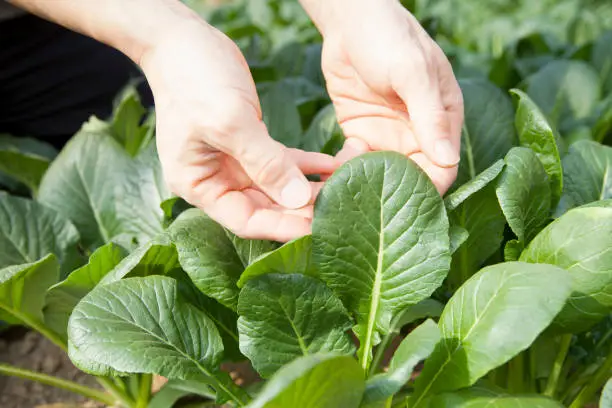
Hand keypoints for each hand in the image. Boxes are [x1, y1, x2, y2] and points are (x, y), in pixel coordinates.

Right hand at [140, 22, 336, 241]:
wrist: (181, 40)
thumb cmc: (194, 79)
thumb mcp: (230, 122)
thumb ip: (264, 163)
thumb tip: (298, 198)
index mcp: (199, 184)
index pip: (244, 220)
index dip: (281, 228)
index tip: (316, 229)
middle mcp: (215, 179)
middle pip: (263, 207)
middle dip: (299, 208)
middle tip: (337, 208)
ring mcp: (232, 162)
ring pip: (275, 186)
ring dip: (306, 187)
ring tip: (340, 186)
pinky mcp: (248, 142)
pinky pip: (280, 161)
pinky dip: (303, 163)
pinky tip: (329, 164)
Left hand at [317, 0, 462, 192]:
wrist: (348, 22)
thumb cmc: (389, 38)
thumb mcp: (412, 72)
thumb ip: (429, 115)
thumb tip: (448, 160)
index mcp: (442, 120)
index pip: (443, 168)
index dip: (429, 190)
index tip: (407, 206)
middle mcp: (417, 133)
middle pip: (412, 179)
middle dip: (393, 194)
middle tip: (369, 205)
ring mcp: (388, 135)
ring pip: (383, 176)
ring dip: (367, 186)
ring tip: (347, 190)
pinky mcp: (360, 134)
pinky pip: (356, 163)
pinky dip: (346, 171)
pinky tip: (336, 169)